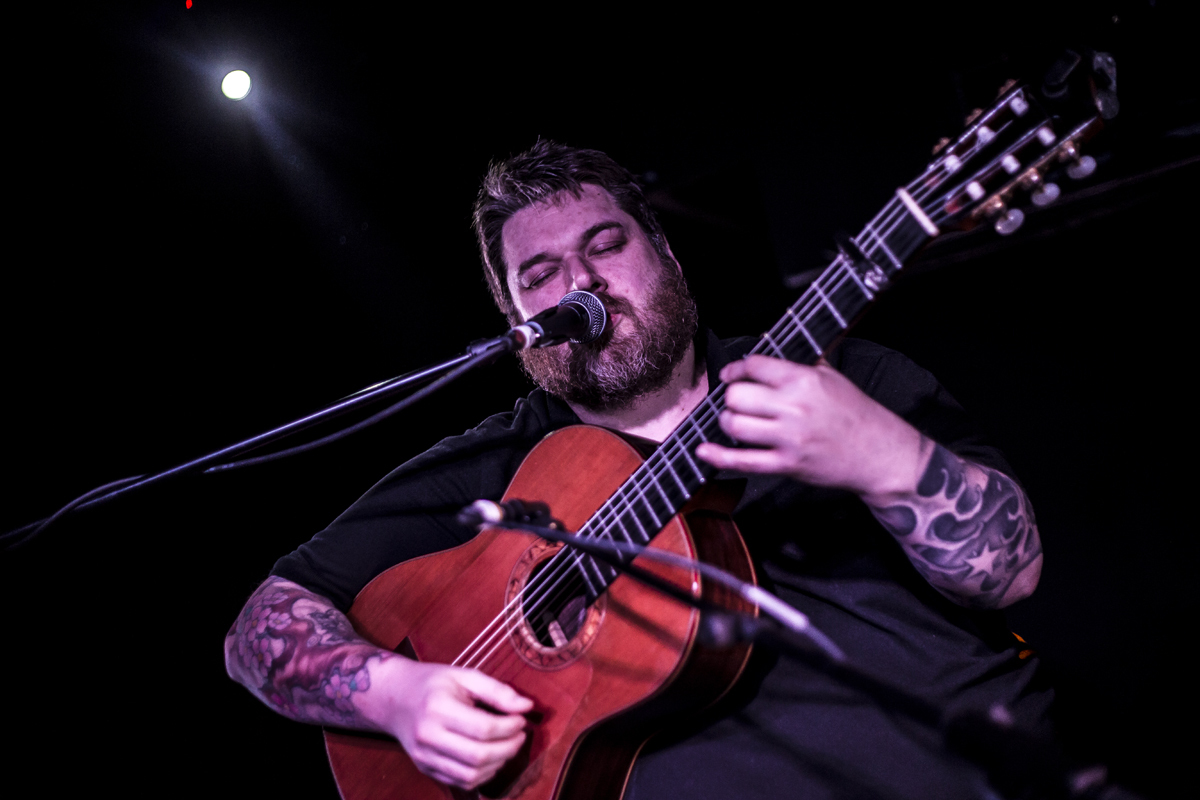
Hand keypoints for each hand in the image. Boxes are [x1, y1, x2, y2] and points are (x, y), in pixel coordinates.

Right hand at [362, 659, 532, 789]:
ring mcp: (424, 756)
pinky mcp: (425, 769)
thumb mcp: (463, 675)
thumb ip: (496, 690)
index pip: (483, 728)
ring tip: (507, 746)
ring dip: (498, 764)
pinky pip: (460, 782)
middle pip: (478, 755)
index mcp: (438, 707)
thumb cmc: (432, 684)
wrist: (394, 699)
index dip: (510, 727)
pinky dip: (482, 775)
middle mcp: (428, 735)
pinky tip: (491, 759)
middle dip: (508, 748)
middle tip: (520, 736)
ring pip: (470, 775)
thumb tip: (526, 706)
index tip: (521, 719)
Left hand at [695, 355, 927, 499]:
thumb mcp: (831, 377)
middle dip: (732, 397)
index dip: (735, 369)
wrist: (880, 454)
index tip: (730, 374)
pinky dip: (718, 457)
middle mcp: (794, 407)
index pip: (753, 367)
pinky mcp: (787, 465)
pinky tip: (704, 450)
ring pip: (734, 425)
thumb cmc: (857, 414)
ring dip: (729, 422)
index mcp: (804, 380)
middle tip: (740, 401)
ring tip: (737, 421)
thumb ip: (797, 364)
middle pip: (737, 396)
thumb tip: (763, 350)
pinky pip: (742, 461)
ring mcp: (789, 438)